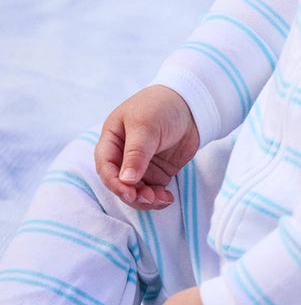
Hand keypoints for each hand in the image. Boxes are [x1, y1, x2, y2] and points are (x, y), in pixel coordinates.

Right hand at [95, 85, 199, 208]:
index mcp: (112, 140)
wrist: (190, 104)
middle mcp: (122, 155)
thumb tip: (126, 180)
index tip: (130, 193)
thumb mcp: (145, 126)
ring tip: (162, 199)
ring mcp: (140, 166)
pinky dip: (158, 198)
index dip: (115, 183)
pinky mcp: (156, 173)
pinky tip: (167, 199)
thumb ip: (136, 153)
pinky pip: (152, 191)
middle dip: (132, 195)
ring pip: (135, 191)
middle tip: (150, 198)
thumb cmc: (160, 107)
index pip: (105, 167)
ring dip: (146, 200)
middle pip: (119, 184)